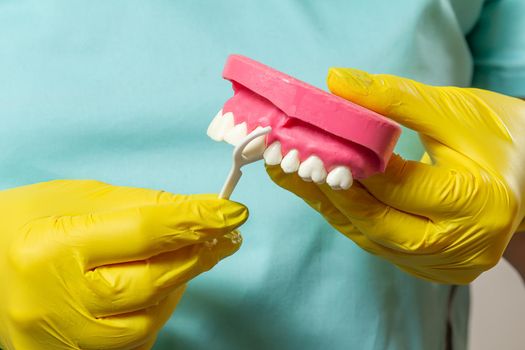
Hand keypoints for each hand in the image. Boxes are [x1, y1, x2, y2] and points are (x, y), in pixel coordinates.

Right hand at [0, 180, 246, 348]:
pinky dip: (153, 314)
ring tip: (183, 260)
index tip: (233, 213)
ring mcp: (61, 338)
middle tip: (223, 236)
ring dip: (177, 288)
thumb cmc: (36, 220)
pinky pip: (132, 345)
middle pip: (151, 282)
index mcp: (54, 246)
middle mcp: (54, 300)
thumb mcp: (86, 198)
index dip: (195, 220)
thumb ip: (148, 207)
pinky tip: (154, 290)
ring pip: (148, 322)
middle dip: (196, 255)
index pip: (143, 232)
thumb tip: (206, 213)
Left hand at [267, 68, 524, 283]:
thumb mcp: (454, 110)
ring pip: (371, 237)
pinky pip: (378, 243)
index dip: (348, 164)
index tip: (307, 140)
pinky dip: (349, 218)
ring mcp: (447, 264)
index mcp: (478, 203)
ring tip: (293, 175)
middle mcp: (463, 245)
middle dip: (327, 190)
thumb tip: (336, 82)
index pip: (396, 185)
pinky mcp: (432, 268)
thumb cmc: (502, 138)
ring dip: (330, 205)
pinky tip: (322, 193)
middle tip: (287, 161)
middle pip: (376, 221)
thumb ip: (394, 99)